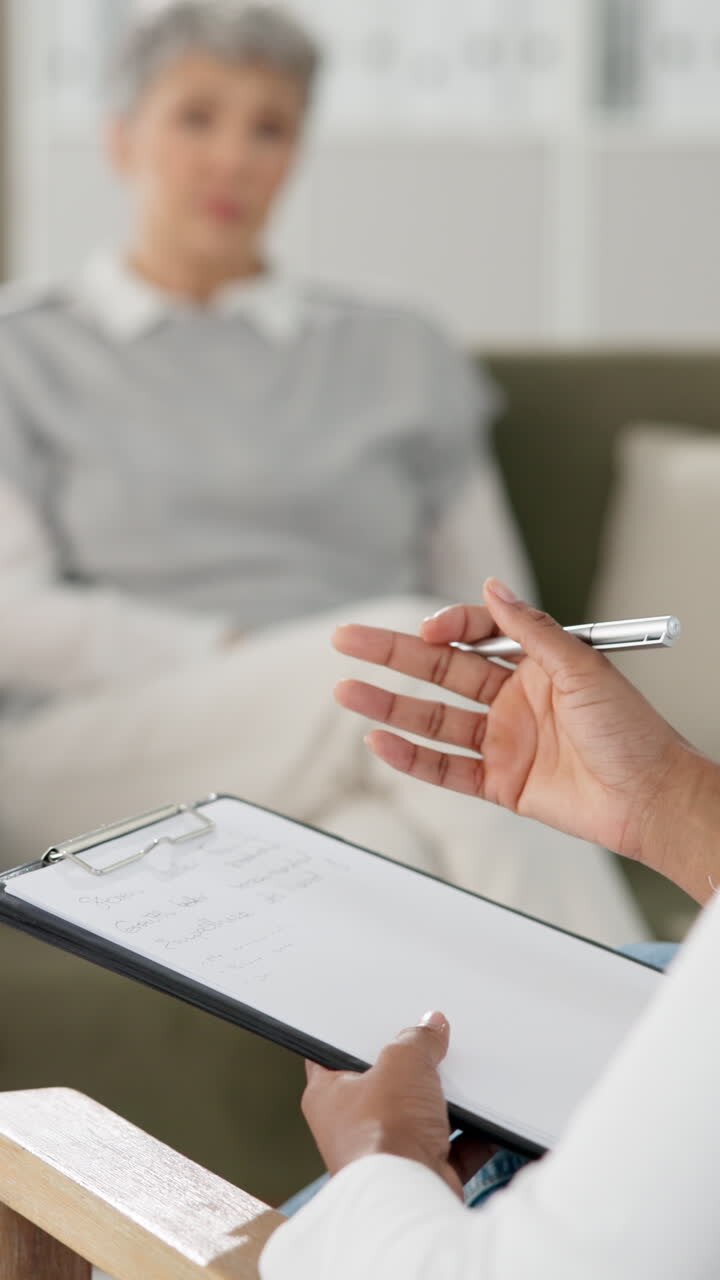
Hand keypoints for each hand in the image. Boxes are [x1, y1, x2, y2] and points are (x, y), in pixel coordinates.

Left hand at [302, 1012, 494, 1193]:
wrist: (410, 1197)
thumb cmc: (383, 1135)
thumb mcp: (400, 1062)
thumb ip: (417, 1039)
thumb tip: (430, 1028)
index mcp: (328, 1095)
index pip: (335, 1054)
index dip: (359, 1035)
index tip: (382, 1022)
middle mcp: (354, 1128)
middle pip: (386, 1084)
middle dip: (412, 1070)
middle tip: (430, 1048)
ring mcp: (389, 1153)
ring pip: (420, 1116)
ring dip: (443, 1102)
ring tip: (462, 1081)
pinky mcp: (421, 1174)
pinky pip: (451, 1146)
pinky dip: (470, 1135)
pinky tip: (484, 1118)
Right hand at [333, 579, 711, 894]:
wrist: (650, 798)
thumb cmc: (632, 732)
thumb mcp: (583, 669)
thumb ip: (533, 630)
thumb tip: (494, 588)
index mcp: (536, 664)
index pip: (476, 635)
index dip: (449, 627)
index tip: (429, 630)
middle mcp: (513, 698)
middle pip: (440, 671)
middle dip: (393, 654)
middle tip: (348, 639)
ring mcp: (502, 740)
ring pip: (433, 718)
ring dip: (390, 705)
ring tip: (347, 691)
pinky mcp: (499, 781)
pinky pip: (445, 768)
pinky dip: (411, 758)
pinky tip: (381, 742)